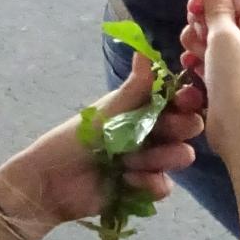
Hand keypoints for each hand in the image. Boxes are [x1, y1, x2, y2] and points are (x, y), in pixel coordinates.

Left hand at [0, 52, 202, 229]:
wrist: (52, 181)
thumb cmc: (75, 139)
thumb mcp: (108, 112)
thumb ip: (135, 88)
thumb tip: (144, 51)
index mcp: (141, 109)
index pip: (177, 100)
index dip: (187, 99)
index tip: (186, 100)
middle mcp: (150, 133)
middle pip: (187, 128)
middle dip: (179, 129)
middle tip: (163, 131)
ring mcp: (150, 161)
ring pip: (180, 156)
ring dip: (159, 158)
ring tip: (131, 162)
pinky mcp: (145, 188)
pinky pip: (164, 185)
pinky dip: (149, 183)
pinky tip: (127, 181)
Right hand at [180, 0, 239, 169]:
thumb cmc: (236, 80)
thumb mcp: (224, 37)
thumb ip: (217, 6)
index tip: (191, 7)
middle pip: (223, 11)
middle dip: (201, 19)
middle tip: (195, 34)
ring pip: (213, 33)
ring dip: (196, 39)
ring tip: (193, 54)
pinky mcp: (231, 75)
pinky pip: (211, 55)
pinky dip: (199, 57)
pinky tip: (191, 67)